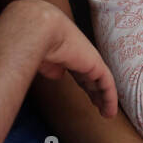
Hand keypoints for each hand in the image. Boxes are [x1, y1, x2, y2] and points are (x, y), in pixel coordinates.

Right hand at [29, 2, 117, 117]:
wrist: (40, 29)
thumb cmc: (33, 41)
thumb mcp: (42, 58)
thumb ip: (51, 66)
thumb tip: (57, 74)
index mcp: (67, 53)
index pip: (80, 72)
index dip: (85, 84)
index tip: (87, 96)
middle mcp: (81, 56)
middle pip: (91, 78)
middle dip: (96, 93)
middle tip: (100, 106)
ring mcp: (90, 60)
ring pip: (101, 83)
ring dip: (105, 99)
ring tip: (107, 113)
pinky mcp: (96, 66)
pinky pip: (106, 85)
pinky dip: (109, 99)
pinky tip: (109, 112)